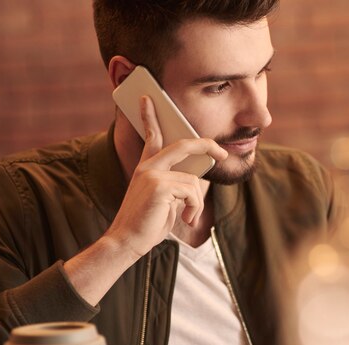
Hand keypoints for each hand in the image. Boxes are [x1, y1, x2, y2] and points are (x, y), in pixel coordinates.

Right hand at [104, 96, 227, 258]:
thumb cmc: (147, 223)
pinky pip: (192, 192)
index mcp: (146, 168)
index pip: (151, 137)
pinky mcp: (159, 187)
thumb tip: (197, 177)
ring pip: (193, 180)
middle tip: (221, 152)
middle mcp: (148, 167)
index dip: (150, 117)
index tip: (148, 99)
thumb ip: (175, 184)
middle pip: (183, 146)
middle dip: (206, 146)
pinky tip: (186, 220)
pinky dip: (195, 208)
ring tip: (188, 217)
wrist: (127, 241)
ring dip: (197, 202)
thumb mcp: (164, 200)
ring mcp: (152, 175)